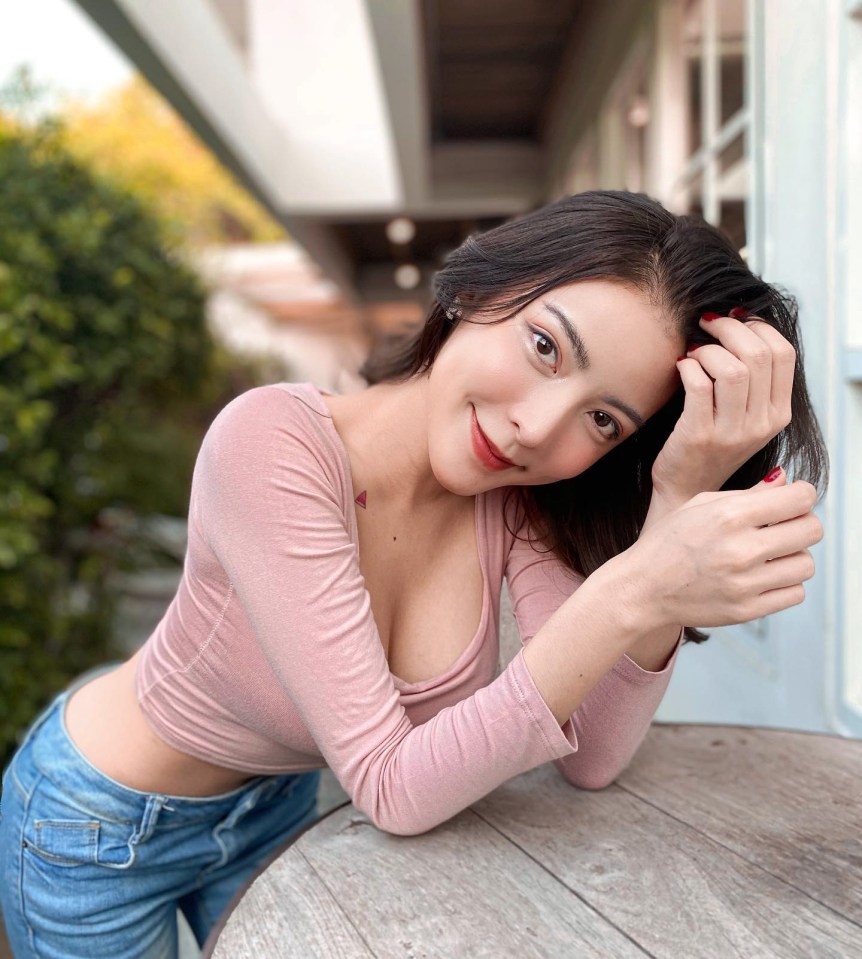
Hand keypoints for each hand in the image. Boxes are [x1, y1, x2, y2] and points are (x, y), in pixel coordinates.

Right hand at [622, 468, 822, 630]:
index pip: (800, 499)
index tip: (791, 501)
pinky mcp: (747, 610)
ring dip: (794, 556)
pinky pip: (795, 593)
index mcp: (728, 515)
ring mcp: (745, 583)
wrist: (642, 588)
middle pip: (811, 530)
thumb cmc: (668, 542)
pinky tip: (763, 576)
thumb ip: (748, 493)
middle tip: (783, 527)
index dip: (801, 496)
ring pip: (806, 564)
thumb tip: (786, 480)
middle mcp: (740, 549)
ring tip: (770, 555)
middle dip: (802, 524)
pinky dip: (785, 583)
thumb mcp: (700, 505)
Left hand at [651, 310, 795, 509]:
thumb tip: (741, 321)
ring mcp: (732, 432)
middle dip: (729, 329)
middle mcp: (761, 423)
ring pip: (732, 368)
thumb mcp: (745, 417)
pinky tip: (681, 367)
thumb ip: (752, 380)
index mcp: (778, 414)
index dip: (757, 327)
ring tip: (693, 352)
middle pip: (758, 355)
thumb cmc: (710, 445)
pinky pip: (699, 384)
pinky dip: (688, 366)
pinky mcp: (699, 435)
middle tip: (706, 325)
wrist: (684, 491)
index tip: (734, 320)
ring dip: (707, 349)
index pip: (784, 353)